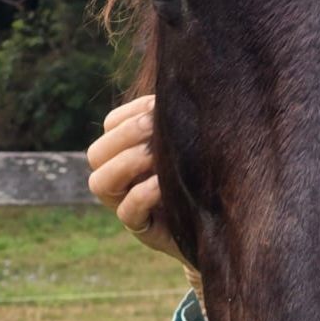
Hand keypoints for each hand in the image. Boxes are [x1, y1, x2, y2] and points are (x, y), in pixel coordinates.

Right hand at [85, 94, 188, 264]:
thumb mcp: (190, 145)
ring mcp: (125, 205)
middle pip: (97, 153)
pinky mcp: (143, 229)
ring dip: (125, 162)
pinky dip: (141, 195)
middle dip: (125, 135)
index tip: (158, 103)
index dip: (130, 113)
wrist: (222, 220)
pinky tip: (160, 184)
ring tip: (153, 154)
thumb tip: (179, 91)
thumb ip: (178, 124)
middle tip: (154, 125)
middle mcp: (118, 178)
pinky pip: (128, 213)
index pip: (110, 125)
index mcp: (127, 152)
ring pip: (100, 183)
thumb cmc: (204, 173)